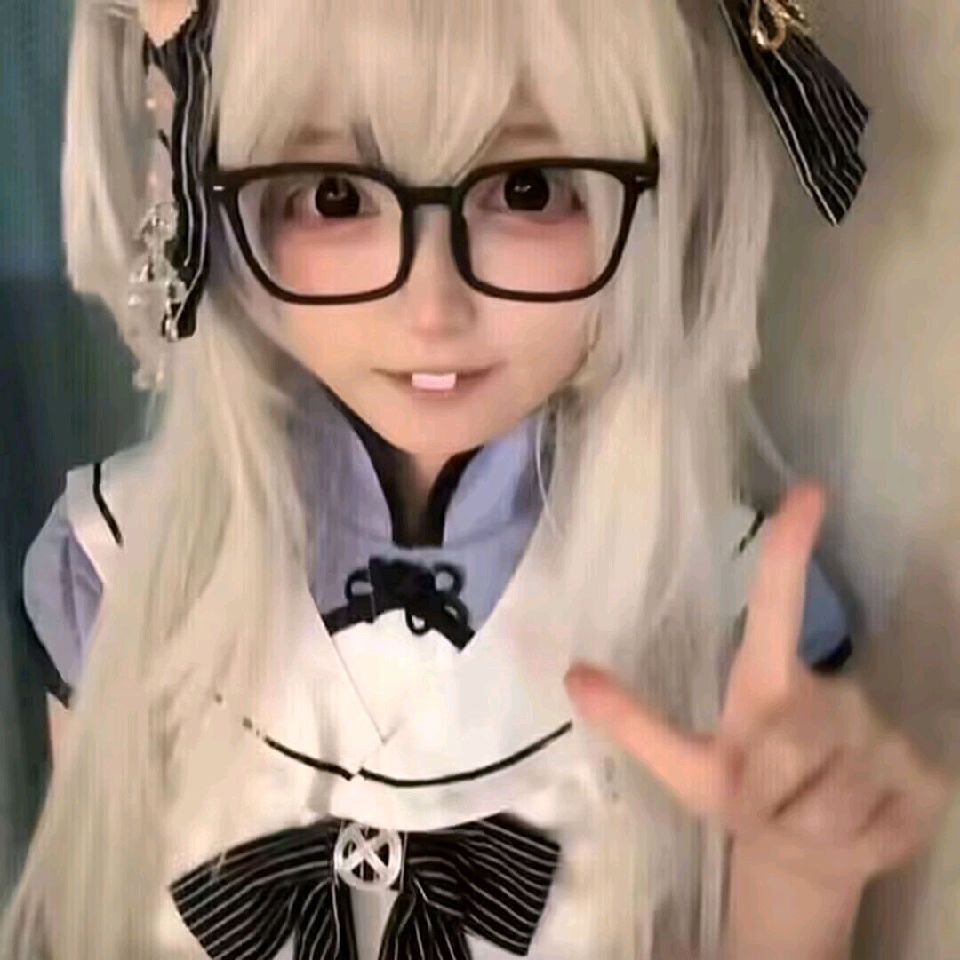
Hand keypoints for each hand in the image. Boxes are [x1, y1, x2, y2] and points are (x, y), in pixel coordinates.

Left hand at [564, 484, 952, 892]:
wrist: (809, 855)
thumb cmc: (744, 793)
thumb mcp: (682, 765)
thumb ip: (632, 722)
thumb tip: (571, 676)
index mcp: (769, 677)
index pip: (778, 602)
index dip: (789, 548)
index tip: (808, 489)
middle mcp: (831, 692)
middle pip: (792, 741)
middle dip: (767, 791)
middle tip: (766, 804)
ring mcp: (882, 734)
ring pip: (832, 794)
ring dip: (803, 825)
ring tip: (803, 820)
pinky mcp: (923, 779)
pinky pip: (876, 823)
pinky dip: (851, 845)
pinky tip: (852, 835)